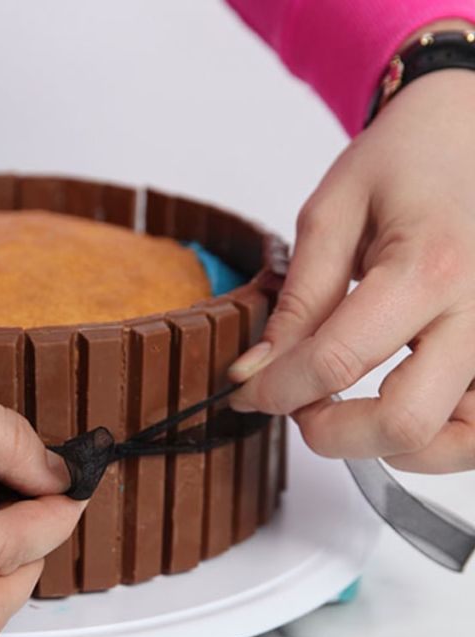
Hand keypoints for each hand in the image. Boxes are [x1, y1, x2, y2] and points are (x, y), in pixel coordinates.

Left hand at [228, 68, 474, 472]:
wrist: (474, 131)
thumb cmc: (409, 158)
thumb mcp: (333, 214)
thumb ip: (298, 298)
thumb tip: (259, 368)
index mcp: (428, 268)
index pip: (335, 362)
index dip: (275, 390)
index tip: (246, 390)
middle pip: (403, 423)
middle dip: (331, 432)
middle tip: (297, 406)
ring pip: (453, 443)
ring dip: (386, 445)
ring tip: (349, 409)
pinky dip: (431, 438)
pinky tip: (397, 405)